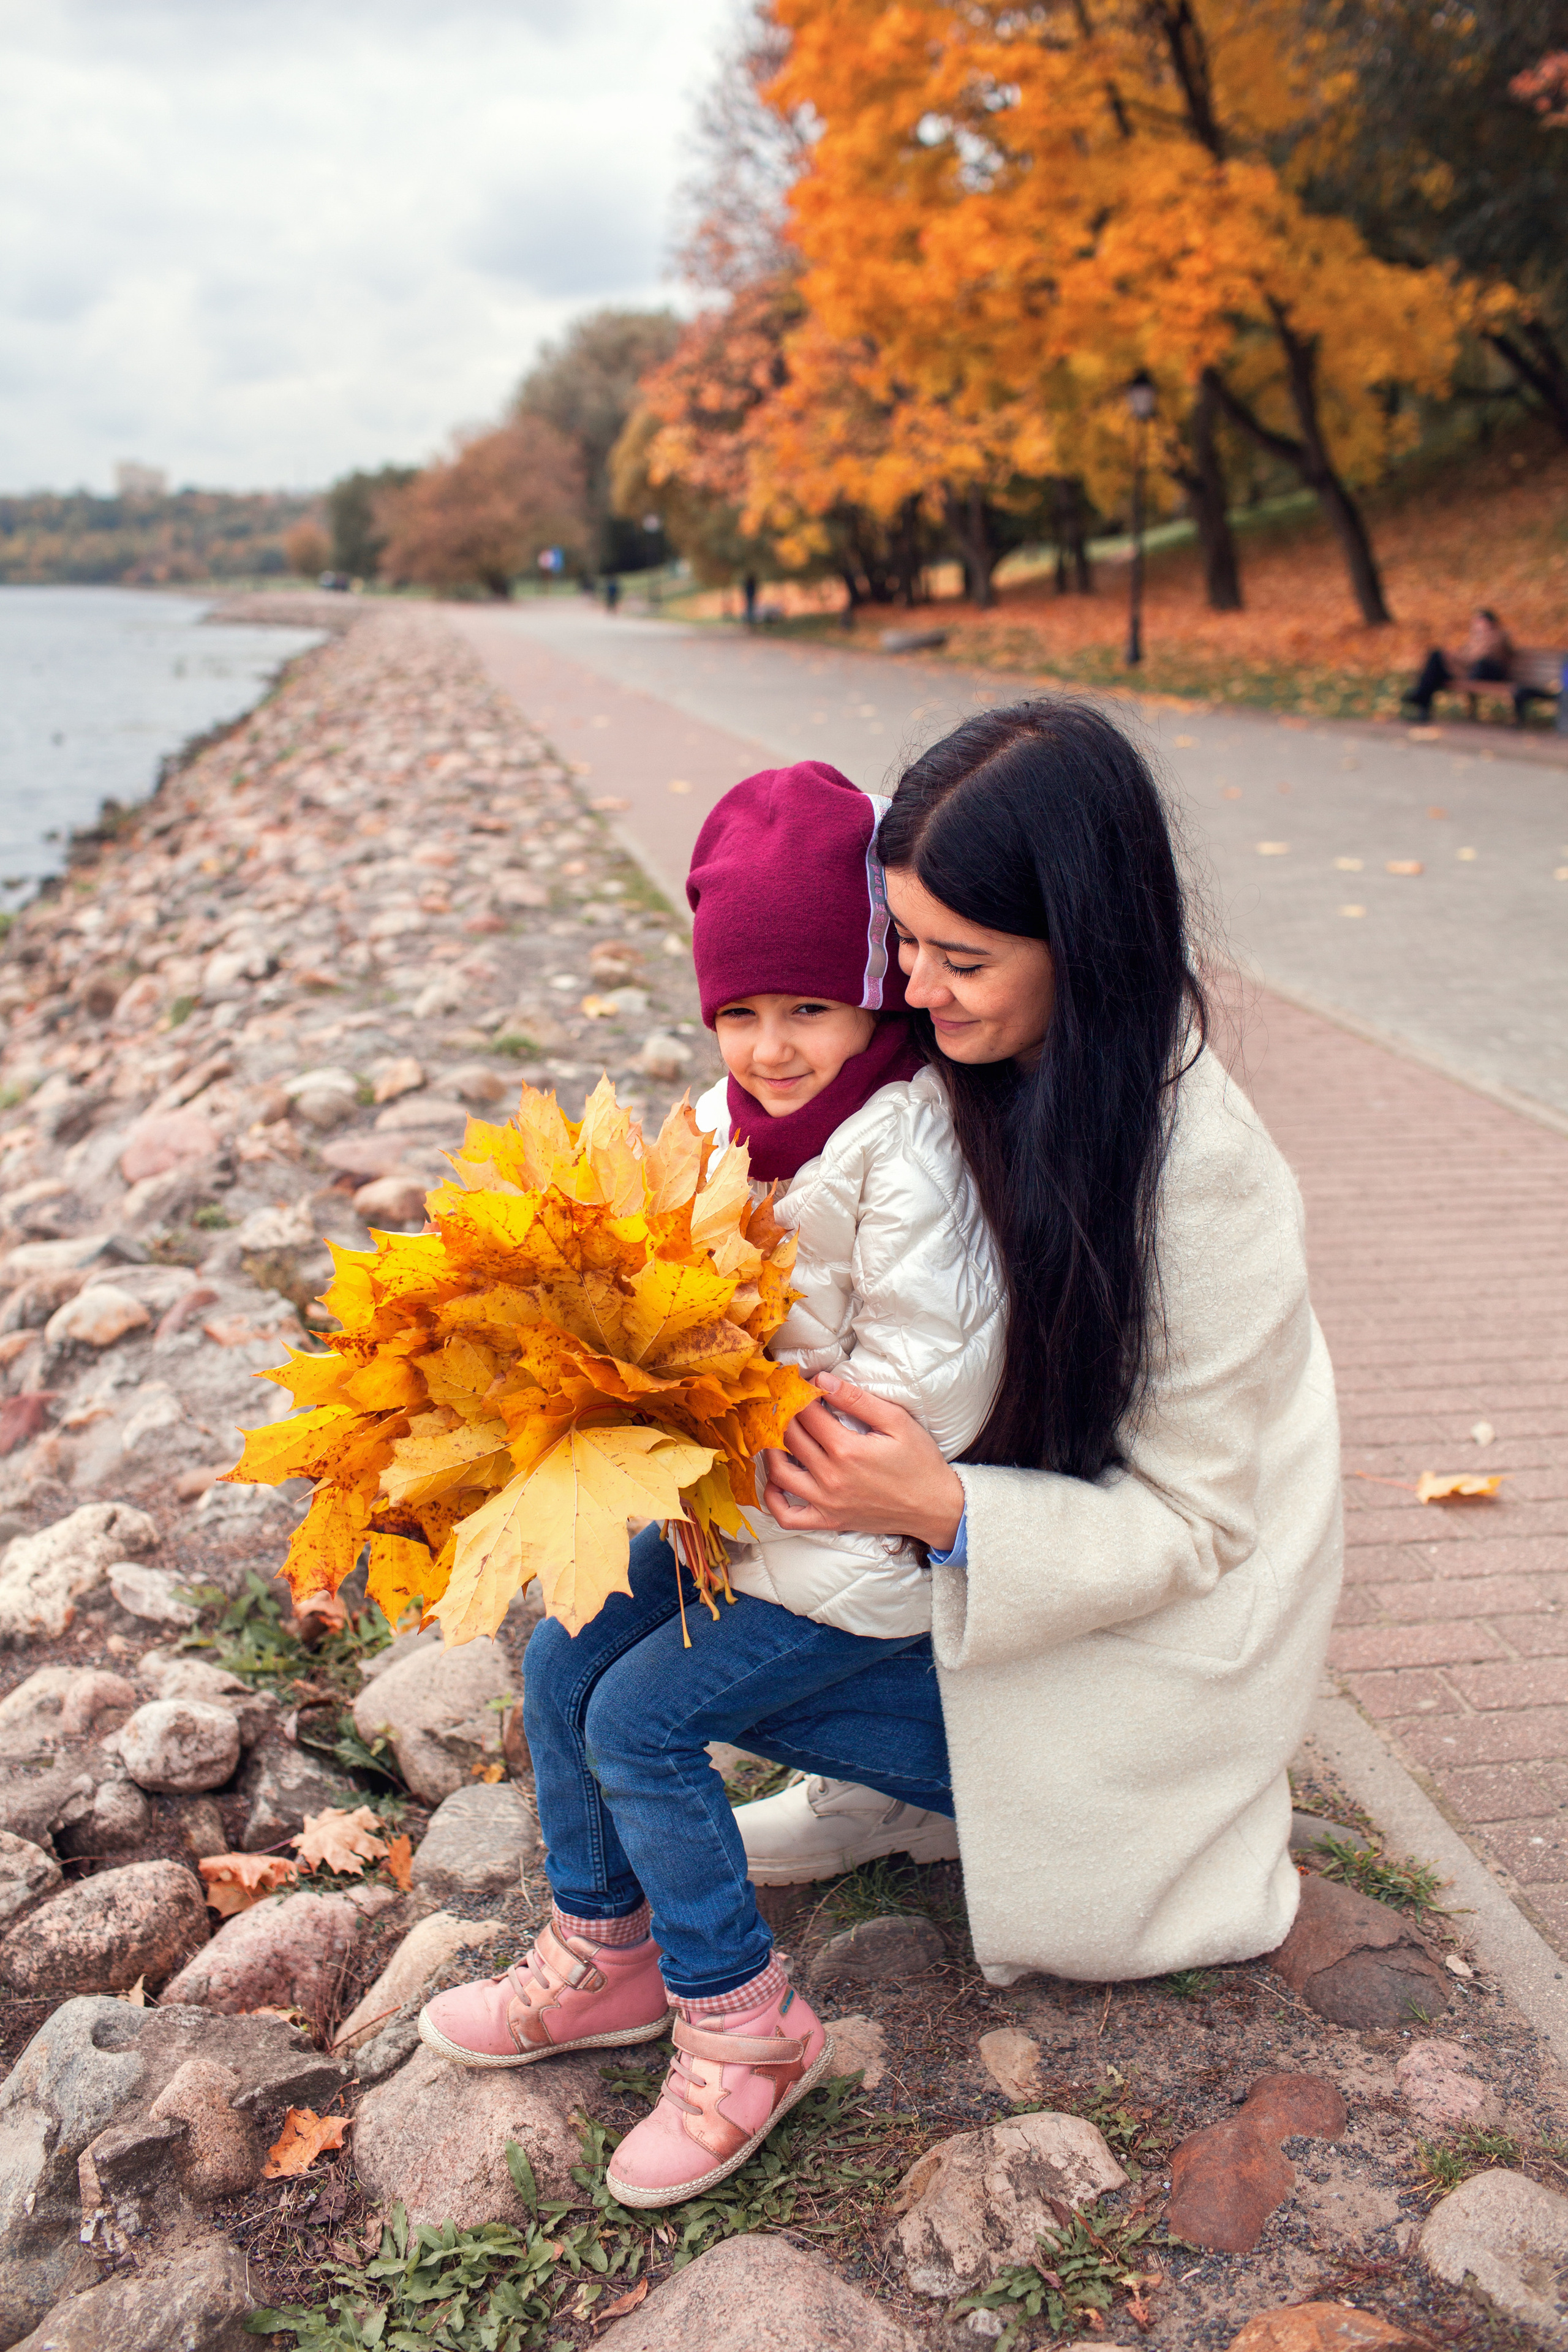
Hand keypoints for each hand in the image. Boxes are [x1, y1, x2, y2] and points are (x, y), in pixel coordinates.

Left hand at [761, 1371, 965, 1551]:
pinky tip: (776, 1479)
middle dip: (784, 1414)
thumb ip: (857, 1399)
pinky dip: (773, 1499)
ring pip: (779, 1473)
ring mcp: (827, 1502)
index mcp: (847, 1449)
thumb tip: (823, 1380)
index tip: (801, 1383)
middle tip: (785, 1401)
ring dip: (772, 1449)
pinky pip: (787, 1516)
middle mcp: (831, 1477)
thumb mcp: (897, 1422)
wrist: (935, 1507)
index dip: (801, 1393)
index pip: (807, 1413)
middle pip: (790, 1437)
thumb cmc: (919, 1462)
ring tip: (778, 1433)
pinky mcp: (828, 1520)